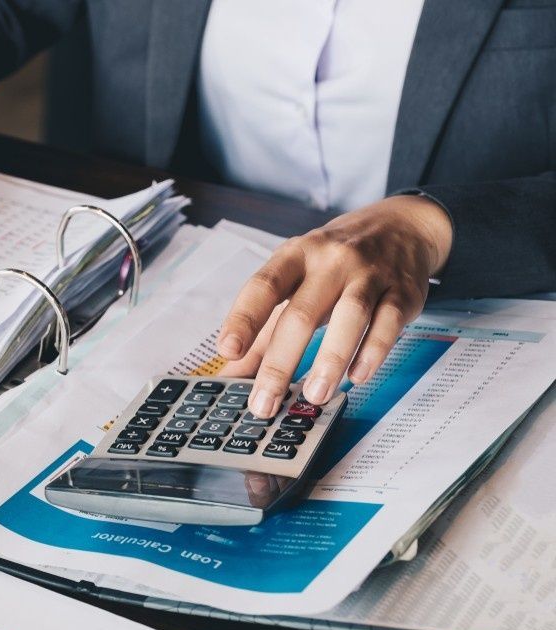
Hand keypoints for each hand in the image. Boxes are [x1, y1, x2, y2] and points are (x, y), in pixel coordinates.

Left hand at [218, 195, 452, 417]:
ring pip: (350, 317)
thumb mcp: (294, 280)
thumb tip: (232, 374)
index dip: (243, 319)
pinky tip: (358, 377)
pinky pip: (388, 323)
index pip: (263, 287)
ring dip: (330, 360)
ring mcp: (368, 274)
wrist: (399, 226)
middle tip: (265, 402)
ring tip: (314, 395)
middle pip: (301, 313)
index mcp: (294, 256)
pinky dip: (373, 352)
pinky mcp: (402, 291)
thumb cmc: (334, 262)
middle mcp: (330, 261)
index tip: (227, 351)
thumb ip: (263, 329)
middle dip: (280, 363)